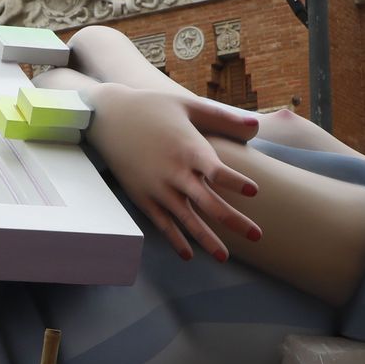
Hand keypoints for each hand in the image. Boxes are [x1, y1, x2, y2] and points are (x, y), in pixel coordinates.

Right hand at [87, 83, 261, 261]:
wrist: (107, 117)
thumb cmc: (151, 107)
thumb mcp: (187, 106)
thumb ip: (223, 118)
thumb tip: (256, 127)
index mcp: (188, 149)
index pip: (217, 172)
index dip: (236, 182)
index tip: (254, 191)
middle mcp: (174, 173)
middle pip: (209, 203)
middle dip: (234, 221)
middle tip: (257, 236)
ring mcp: (157, 189)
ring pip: (187, 221)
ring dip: (207, 240)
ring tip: (224, 258)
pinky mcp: (142, 198)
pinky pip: (162, 224)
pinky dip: (175, 240)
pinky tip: (189, 255)